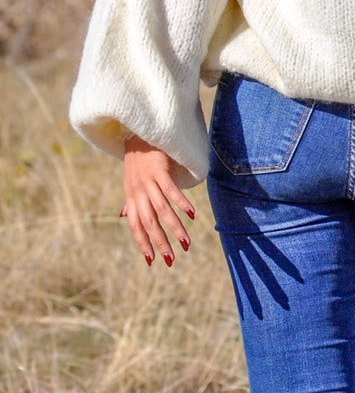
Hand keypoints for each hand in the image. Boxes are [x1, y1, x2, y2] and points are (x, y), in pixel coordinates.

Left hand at [121, 135, 194, 266]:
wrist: (136, 132)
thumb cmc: (136, 158)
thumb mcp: (130, 181)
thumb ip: (131, 200)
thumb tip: (125, 216)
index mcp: (132, 197)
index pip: (136, 226)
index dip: (143, 243)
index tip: (152, 260)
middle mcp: (138, 192)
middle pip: (149, 223)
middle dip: (161, 243)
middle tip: (172, 259)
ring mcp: (148, 182)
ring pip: (162, 211)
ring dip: (175, 229)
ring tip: (186, 243)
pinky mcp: (159, 170)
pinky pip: (170, 190)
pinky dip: (181, 203)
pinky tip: (191, 215)